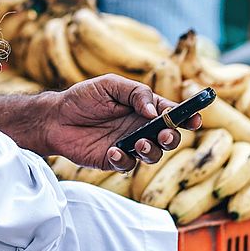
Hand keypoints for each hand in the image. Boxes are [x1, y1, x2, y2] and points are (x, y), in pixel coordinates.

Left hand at [44, 74, 201, 172]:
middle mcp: (141, 127)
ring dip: (152, 150)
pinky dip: (124, 160)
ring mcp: (129, 145)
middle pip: (169, 137)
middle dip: (172, 137)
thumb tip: (154, 110)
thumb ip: (135, 93)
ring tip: (138, 142)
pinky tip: (112, 151)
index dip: (187, 117)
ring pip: (154, 154)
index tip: (195, 119)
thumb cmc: (83, 97)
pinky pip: (128, 165)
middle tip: (164, 133)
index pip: (172, 113)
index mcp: (144, 108)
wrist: (55, 118)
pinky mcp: (114, 160)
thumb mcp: (109, 85)